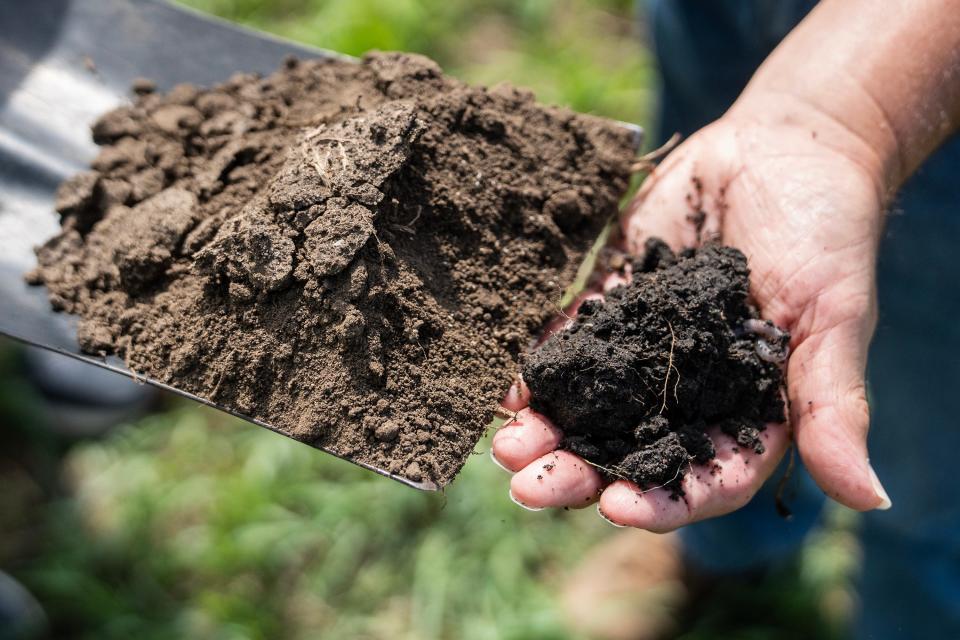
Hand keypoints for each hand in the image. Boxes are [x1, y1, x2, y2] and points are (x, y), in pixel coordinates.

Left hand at [493, 95, 892, 530]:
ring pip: (589, 406)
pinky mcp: (613, 304)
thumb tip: (867, 498)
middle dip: (579, 472)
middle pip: (629, 452)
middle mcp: (687, 394)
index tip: (614, 508)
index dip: (661, 499)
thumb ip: (832, 405)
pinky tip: (504, 384)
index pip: (703, 478)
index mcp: (746, 414)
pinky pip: (571, 342)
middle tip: (527, 485)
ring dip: (546, 429)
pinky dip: (538, 365)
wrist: (784, 149)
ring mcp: (644, 352)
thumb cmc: (826, 236)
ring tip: (503, 446)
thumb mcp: (834, 320)